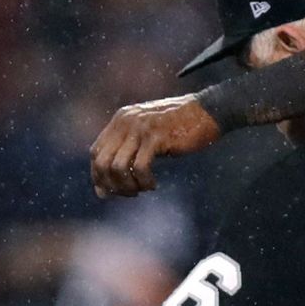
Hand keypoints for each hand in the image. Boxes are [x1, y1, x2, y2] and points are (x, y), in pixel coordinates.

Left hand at [91, 97, 222, 198]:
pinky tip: (153, 185)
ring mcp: (140, 129)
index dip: (98, 175)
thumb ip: (131, 149)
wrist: (208, 112)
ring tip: (142, 189)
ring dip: (128, 185)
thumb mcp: (150, 133)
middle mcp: (125, 122)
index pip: (96, 152)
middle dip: (112, 184)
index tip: (108, 192)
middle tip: (129, 193)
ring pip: (118, 167)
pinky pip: (139, 168)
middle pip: (102, 161)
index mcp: (121, 120)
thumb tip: (115, 177)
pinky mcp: (156, 138)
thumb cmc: (181, 128)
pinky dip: (144, 182)